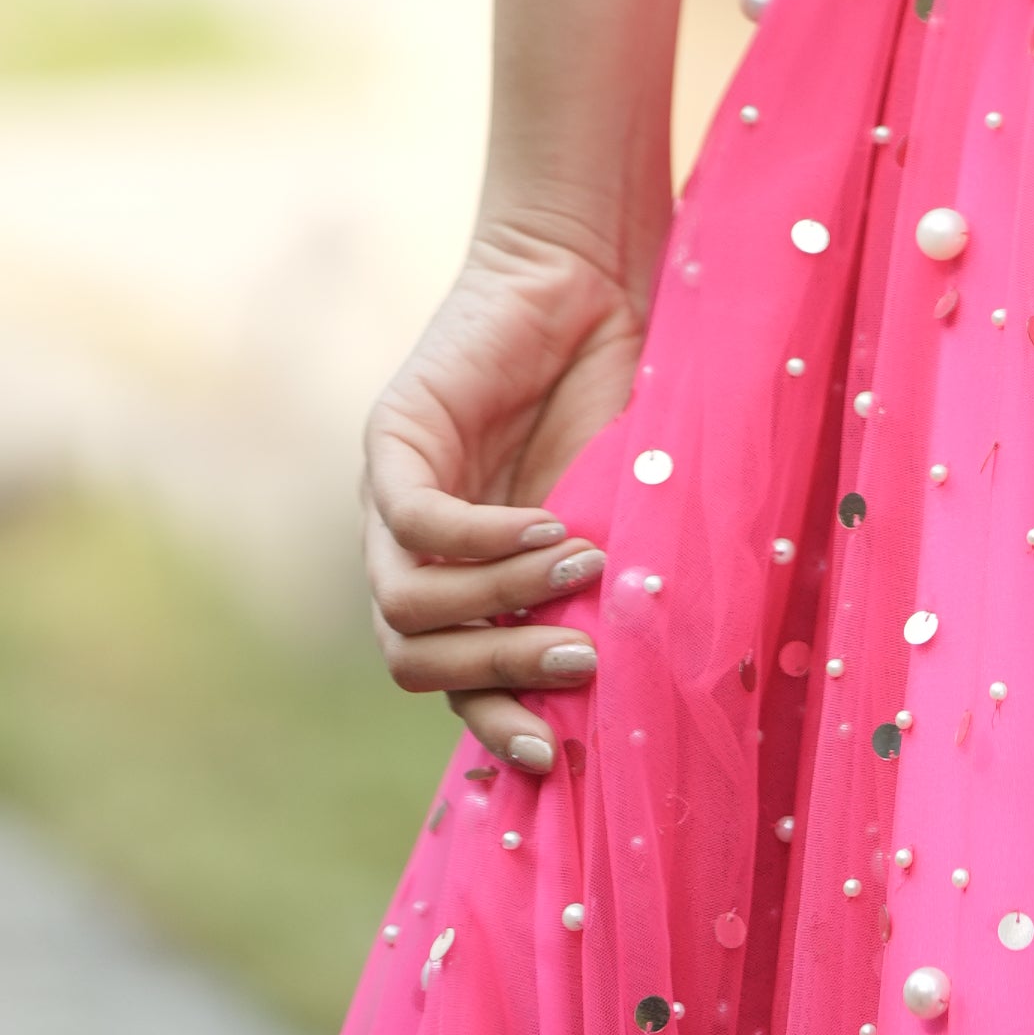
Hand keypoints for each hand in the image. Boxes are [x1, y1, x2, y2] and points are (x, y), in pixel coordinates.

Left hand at [362, 220, 646, 775]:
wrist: (586, 278)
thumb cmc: (616, 389)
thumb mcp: (613, 507)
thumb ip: (604, 583)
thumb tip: (641, 682)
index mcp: (465, 580)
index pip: (449, 686)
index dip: (493, 727)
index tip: (557, 756)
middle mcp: (414, 549)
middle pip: (412, 662)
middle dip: (495, 678)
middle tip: (577, 669)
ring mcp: (391, 498)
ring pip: (406, 605)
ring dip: (498, 604)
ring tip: (579, 572)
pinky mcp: (392, 438)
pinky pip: (416, 521)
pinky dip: (483, 540)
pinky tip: (549, 526)